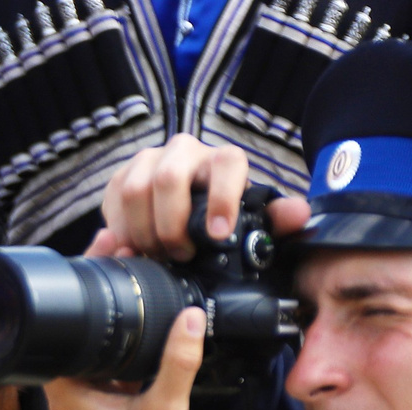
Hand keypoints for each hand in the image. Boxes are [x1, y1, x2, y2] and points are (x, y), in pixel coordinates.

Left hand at [44, 306, 206, 409]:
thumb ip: (178, 361)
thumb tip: (190, 318)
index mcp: (67, 394)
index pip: (59, 335)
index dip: (80, 305)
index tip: (104, 282)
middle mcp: (67, 400)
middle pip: (79, 344)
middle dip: (105, 321)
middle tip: (132, 296)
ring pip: (96, 363)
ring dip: (117, 346)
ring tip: (145, 322)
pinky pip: (108, 381)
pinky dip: (125, 369)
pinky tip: (150, 360)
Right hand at [90, 137, 313, 260]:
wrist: (178, 212)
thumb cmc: (217, 219)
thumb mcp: (249, 222)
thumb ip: (274, 221)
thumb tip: (300, 215)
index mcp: (221, 159)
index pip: (226, 164)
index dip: (221, 198)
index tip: (217, 235)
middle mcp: (184, 151)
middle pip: (168, 179)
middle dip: (171, 225)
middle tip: (179, 255)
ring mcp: (148, 161)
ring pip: (135, 191)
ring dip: (143, 231)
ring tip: (156, 254)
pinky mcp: (120, 176)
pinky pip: (112, 202)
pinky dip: (120, 232)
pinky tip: (134, 247)